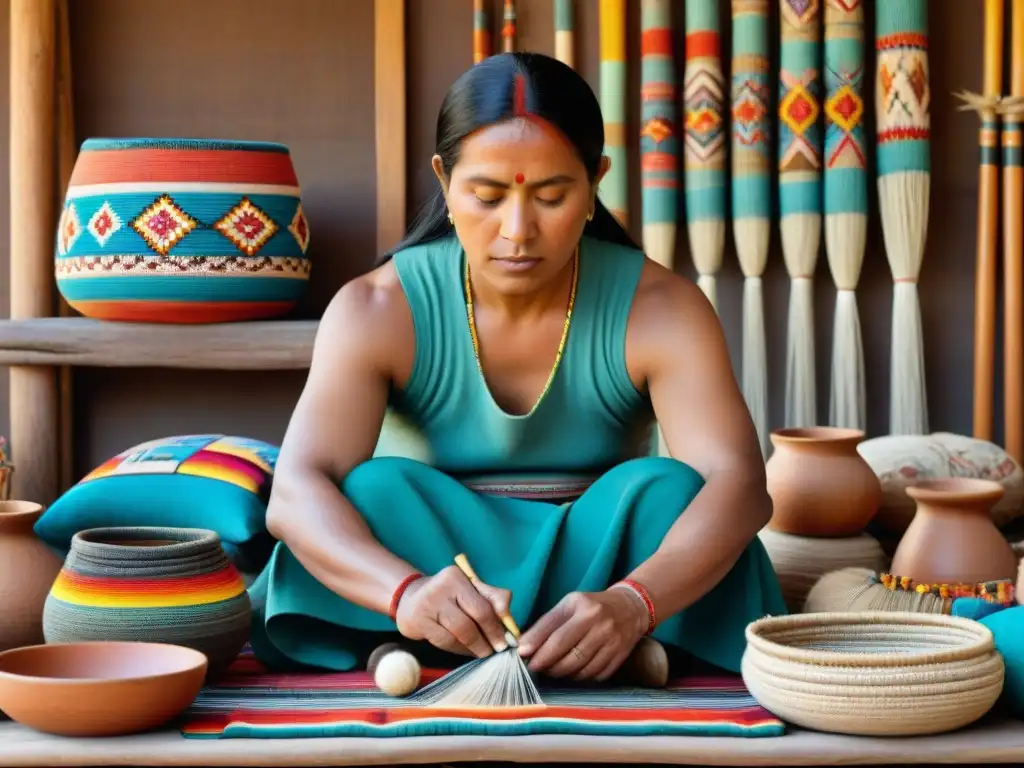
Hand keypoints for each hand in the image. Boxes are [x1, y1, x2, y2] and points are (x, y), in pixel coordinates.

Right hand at [394, 566, 512, 658]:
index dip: (498, 625)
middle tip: (498, 650)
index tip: (508, 640)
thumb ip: (492, 598)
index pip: (484, 604)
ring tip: (483, 652)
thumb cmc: (447, 596)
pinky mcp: (419, 623)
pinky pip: (446, 642)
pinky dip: (460, 649)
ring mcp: (428, 605)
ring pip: (460, 633)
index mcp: (456, 576)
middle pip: (474, 618)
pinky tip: (467, 651)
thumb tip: (509, 617)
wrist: (409, 600)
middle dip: (490, 638)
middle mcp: (441, 588)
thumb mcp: (468, 589)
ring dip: (476, 647)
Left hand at [516, 587, 650, 681]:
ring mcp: (611, 641)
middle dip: (546, 664)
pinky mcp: (619, 656)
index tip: (522, 655)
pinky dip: (580, 677)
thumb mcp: (569, 605)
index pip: (555, 633)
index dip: (536, 647)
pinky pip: (594, 675)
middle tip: (536, 667)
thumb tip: (524, 646)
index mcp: (581, 606)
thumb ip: (546, 624)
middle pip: (567, 654)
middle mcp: (598, 623)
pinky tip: (573, 671)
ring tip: (553, 669)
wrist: (630, 608)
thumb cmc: (591, 606)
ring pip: (580, 668)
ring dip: (561, 673)